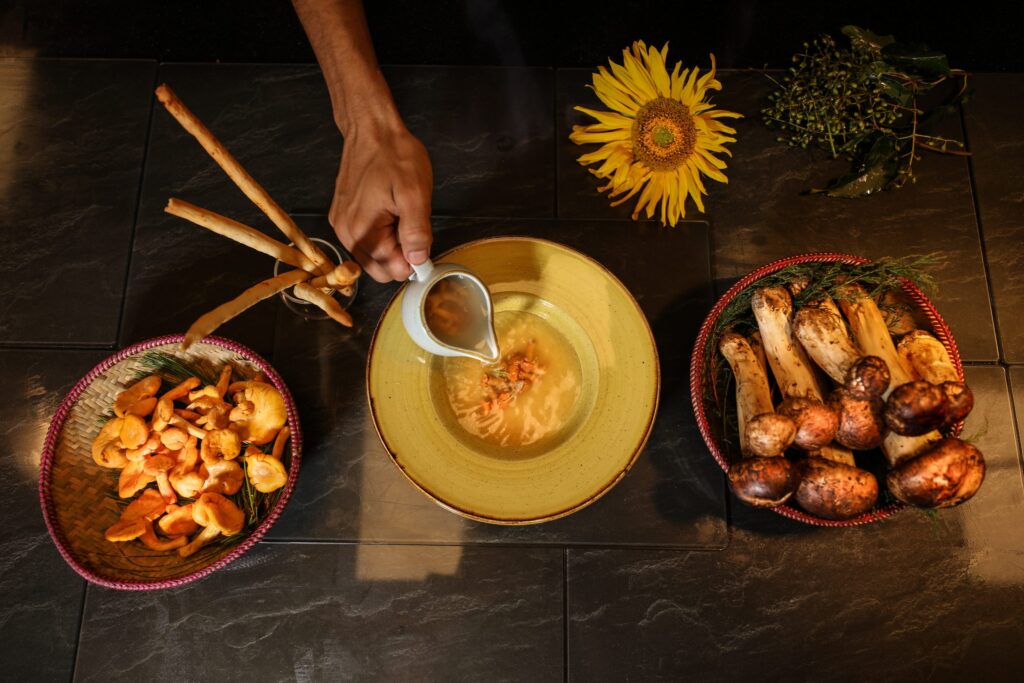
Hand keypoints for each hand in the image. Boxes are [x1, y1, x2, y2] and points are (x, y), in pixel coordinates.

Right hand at [330, 120, 432, 282]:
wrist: (371, 129)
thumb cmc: (393, 155)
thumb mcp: (415, 194)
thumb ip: (417, 232)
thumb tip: (418, 261)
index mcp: (362, 231)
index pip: (392, 270)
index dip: (414, 260)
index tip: (422, 241)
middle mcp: (346, 233)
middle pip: (380, 269)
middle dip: (400, 254)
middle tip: (411, 225)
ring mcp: (341, 225)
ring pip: (372, 257)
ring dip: (391, 244)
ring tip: (399, 214)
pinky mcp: (341, 217)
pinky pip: (364, 241)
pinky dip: (379, 234)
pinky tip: (388, 211)